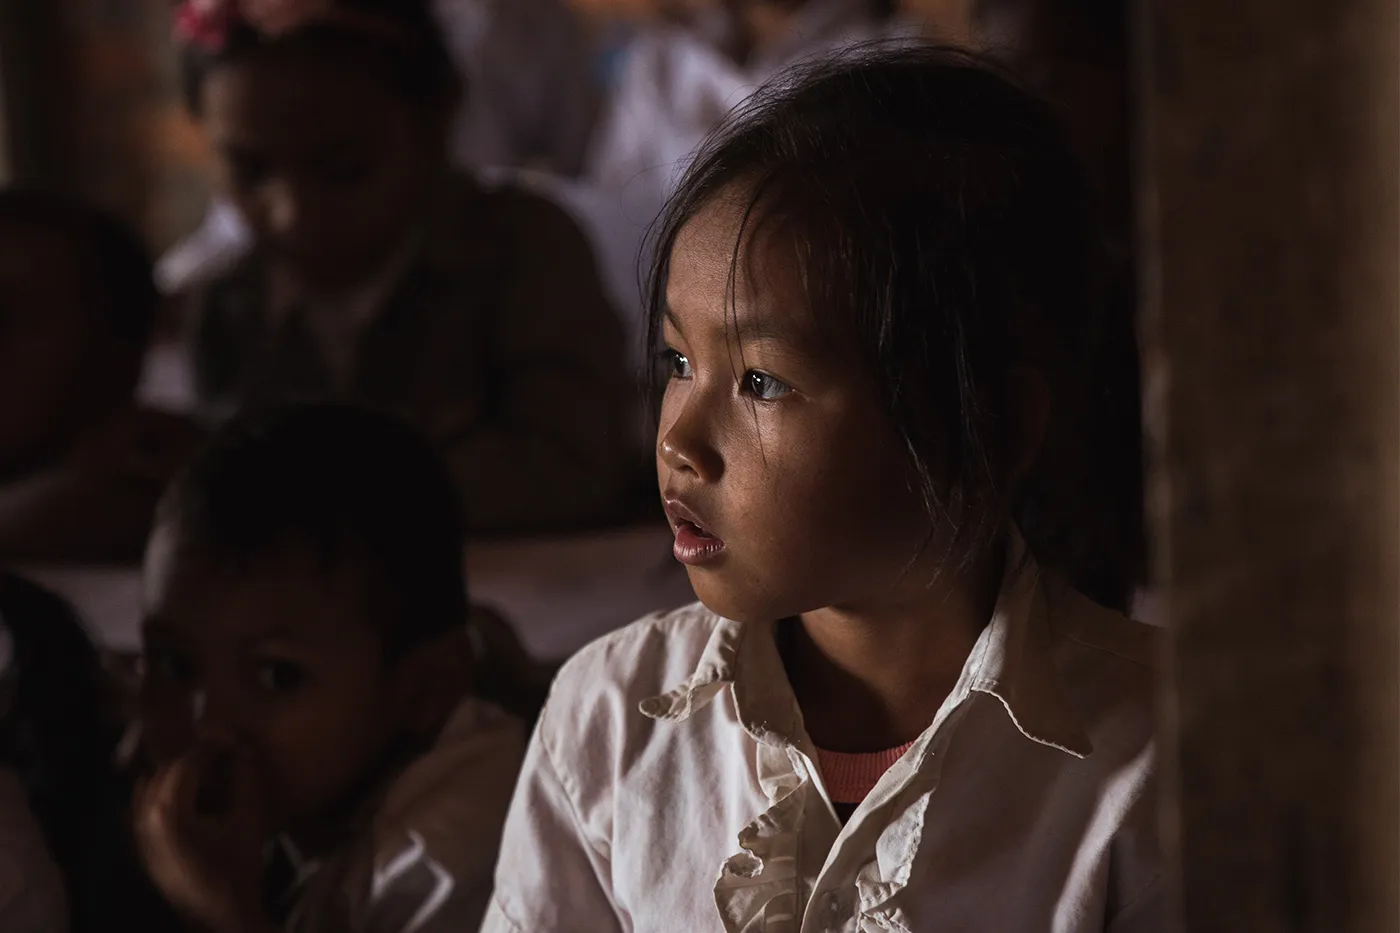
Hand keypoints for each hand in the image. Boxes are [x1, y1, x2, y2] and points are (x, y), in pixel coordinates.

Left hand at [134, 738, 273, 932]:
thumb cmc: (238, 868)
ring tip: (200, 773)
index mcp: (170, 812)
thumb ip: (246, 780)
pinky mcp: (143, 851)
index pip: (186, 764)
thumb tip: (242, 750)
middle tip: (218, 754)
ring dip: (173, 776)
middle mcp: (146, 820)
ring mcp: (140, 838)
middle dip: (190, 759)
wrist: (221, 916)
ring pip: (148, 790)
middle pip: (164, 773)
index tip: (228, 742)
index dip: (208, 748)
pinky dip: (157, 796)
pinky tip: (179, 797)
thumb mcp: (249, 820)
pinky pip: (141, 811)